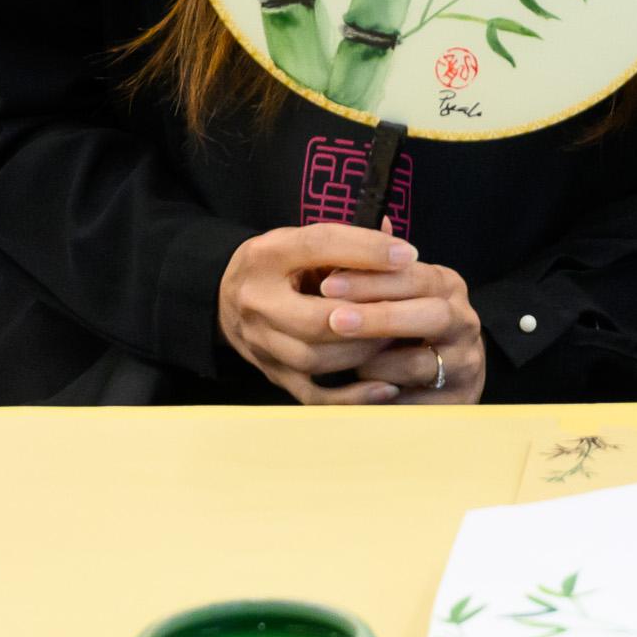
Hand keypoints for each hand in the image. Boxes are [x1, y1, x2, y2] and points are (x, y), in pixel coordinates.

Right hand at [215, 226, 483, 405]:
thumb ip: (350, 242)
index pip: (318, 247)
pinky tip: (384, 387)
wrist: (228, 295)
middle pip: (315, 318)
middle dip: (367, 318)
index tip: (408, 256)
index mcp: (268, 255)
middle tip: (405, 311)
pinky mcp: (271, 373)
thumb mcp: (304, 240)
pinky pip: (312, 394)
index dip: (365, 252)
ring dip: (362, 352)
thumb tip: (401, 248)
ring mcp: (261, 342)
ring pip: (315, 358)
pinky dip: (349, 396)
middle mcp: (257, 300)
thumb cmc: (281, 263)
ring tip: (396, 340)